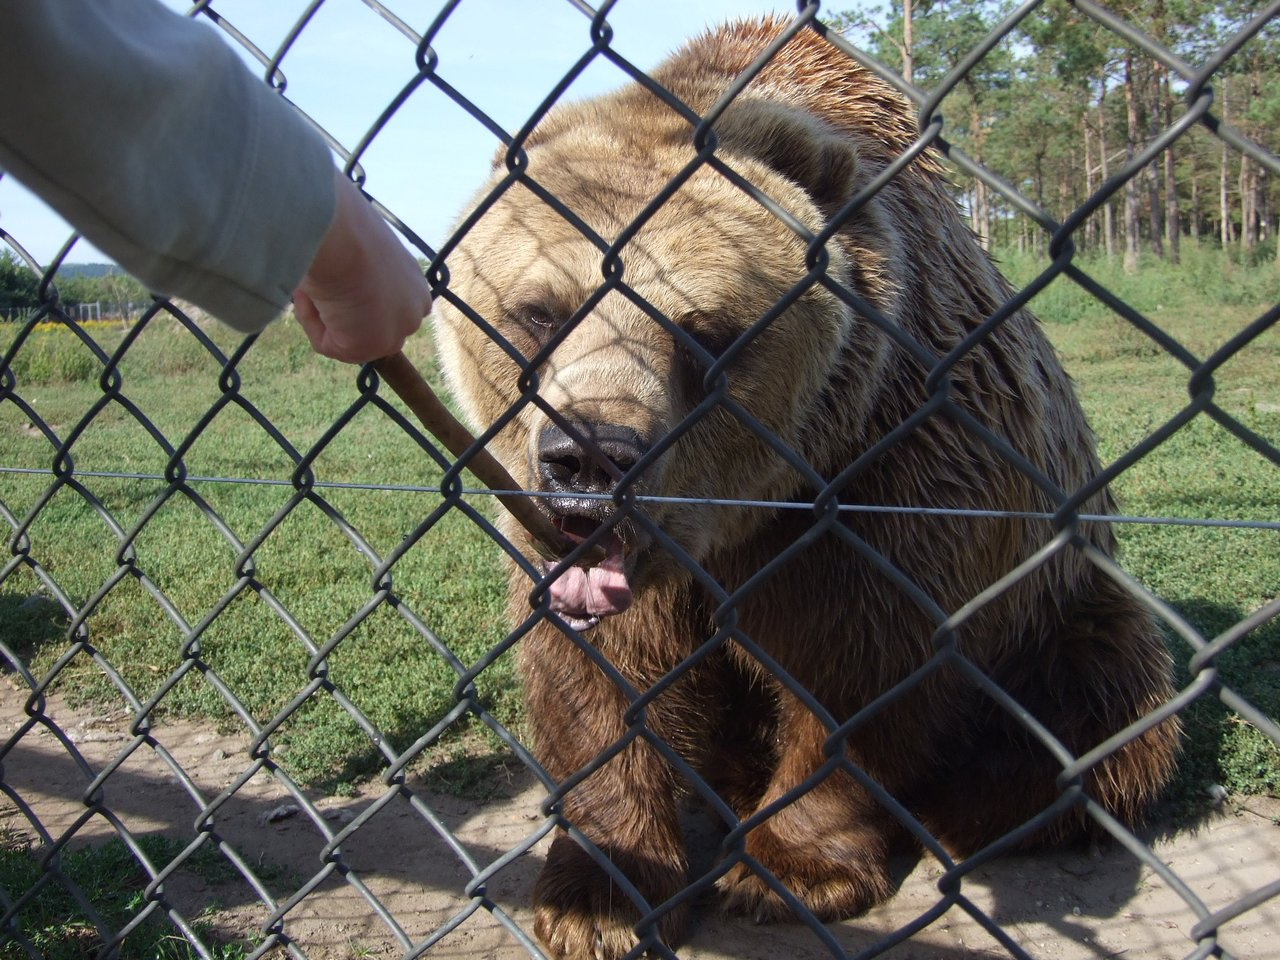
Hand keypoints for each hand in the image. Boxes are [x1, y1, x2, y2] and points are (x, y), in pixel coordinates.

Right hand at [292, 168, 430, 362]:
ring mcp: (394, 333)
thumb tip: (337, 280)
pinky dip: (310, 319)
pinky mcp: (366, 348)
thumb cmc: (346, 225)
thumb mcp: (362, 247)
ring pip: (344, 335)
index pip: (389, 306)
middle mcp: (413, 311)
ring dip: (322, 310)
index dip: (355, 297)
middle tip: (321, 282)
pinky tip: (317, 293)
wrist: (341, 230)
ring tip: (320, 279)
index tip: (335, 278)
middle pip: (368, 327)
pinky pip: (325, 344)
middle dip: (339, 312)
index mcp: (415, 284)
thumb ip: (360, 268)